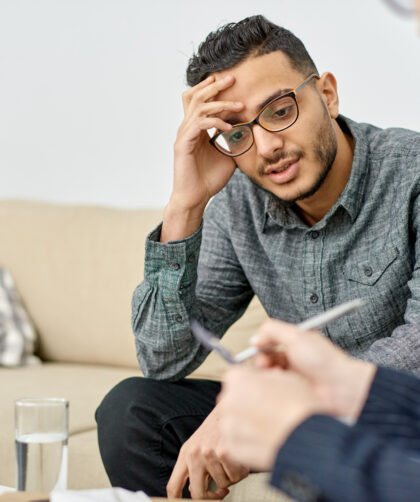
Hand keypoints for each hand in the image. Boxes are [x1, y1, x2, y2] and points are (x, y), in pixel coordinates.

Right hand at [162, 75, 243, 241]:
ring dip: (219, 103)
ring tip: (238, 105)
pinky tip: (229, 127)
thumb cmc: (209, 179)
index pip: (202, 101)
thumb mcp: (229, 155)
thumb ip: (235, 140)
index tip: (234, 84)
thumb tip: (251, 130)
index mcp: (196, 128)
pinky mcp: (183, 144)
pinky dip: (214, 122)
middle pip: (196, 96)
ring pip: (198, 107)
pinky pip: (198, 124)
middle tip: (232, 78)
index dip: (216, 91)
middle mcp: (187, 128)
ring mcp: (183, 135)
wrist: (196, 197)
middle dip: (214, 85)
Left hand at [166, 403, 249, 499]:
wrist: (232, 405)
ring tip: (232, 461)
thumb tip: (195, 490)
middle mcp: (194, 454)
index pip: (173, 486)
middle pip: (198, 494)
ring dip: (231, 477)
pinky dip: (242, 471)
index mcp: (186, 453)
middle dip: (212, 497)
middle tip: (221, 492)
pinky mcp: (225, 452)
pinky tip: (240, 458)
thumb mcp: (199, 442)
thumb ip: (195, 466)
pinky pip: (236, 477)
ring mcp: (209, 454)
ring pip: (223, 484)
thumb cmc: (217, 425)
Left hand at [218, 367, 324, 470]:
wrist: (306, 437)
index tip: (261, 390)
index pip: (236, 377)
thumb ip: (265, 376)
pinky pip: (235, 442)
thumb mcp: (284, 376)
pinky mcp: (234, 449)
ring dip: (244, 423)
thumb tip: (263, 382)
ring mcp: (229, 426)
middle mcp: (228, 401)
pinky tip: (264, 441)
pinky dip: (246, 442)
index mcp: (238, 379)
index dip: (251, 383)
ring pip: (232, 421)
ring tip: (267, 428)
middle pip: (232, 398)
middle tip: (267, 410)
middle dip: (245, 402)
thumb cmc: (299, 405)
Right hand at [251, 319, 375, 419]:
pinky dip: (272, 387)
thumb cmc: (325, 361)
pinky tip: (279, 387)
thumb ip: (273, 330)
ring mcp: (291, 377)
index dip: (260, 345)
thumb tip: (254, 337)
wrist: (341, 388)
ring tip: (274, 376)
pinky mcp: (290, 393)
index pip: (268, 342)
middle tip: (263, 365)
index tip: (256, 347)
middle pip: (264, 359)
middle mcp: (292, 360)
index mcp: (294, 343)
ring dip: (266, 374)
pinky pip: (273, 389)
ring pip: (267, 374)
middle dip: (260, 361)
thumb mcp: (296, 336)